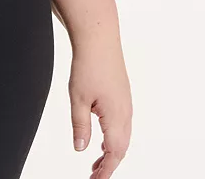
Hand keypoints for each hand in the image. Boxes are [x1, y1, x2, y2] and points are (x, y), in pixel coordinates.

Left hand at [69, 33, 132, 177]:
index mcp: (116, 117)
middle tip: (94, 176)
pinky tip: (102, 139)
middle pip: (120, 148)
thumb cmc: (89, 66)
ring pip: (122, 137)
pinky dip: (114, 138)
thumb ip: (80, 125)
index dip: (105, 170)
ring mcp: (126, 104)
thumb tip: (80, 148)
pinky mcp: (123, 97)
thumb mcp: (78, 98)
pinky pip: (122, 125)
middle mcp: (126, 113)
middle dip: (108, 164)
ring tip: (96, 163)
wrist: (99, 40)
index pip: (113, 153)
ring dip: (111, 152)